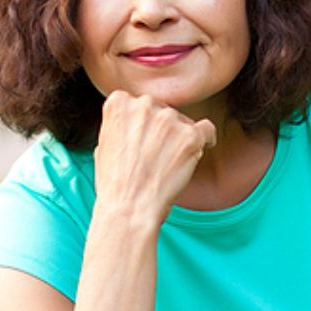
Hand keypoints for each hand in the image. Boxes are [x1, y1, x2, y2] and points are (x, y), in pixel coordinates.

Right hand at [94, 91, 215, 226]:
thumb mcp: (104, 144)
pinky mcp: (190, 135)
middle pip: (162, 111)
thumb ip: (121, 125)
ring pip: (183, 122)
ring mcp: (168, 119)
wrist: (128, 207)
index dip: (143, 126)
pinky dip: (206, 139)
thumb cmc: (114, 183)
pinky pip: (207, 129)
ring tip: (168, 165)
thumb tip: (135, 123)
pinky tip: (198, 151)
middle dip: (162, 131)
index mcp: (119, 102)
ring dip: (180, 140)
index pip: (139, 105)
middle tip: (157, 158)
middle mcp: (144, 104)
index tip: (143, 142)